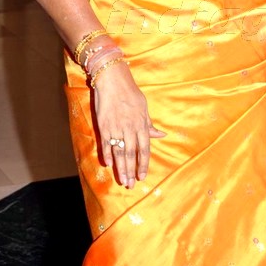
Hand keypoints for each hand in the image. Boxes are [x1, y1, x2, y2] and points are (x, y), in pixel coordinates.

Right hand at [94, 62, 165, 187]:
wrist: (113, 80)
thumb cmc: (130, 93)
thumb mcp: (144, 107)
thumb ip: (149, 124)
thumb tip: (162, 135)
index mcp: (141, 124)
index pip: (145, 148)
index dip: (144, 163)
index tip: (143, 176)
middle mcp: (129, 128)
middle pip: (131, 154)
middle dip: (131, 171)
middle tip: (130, 185)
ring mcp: (116, 127)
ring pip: (119, 152)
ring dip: (120, 168)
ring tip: (122, 181)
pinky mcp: (103, 125)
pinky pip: (105, 143)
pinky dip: (107, 154)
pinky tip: (108, 164)